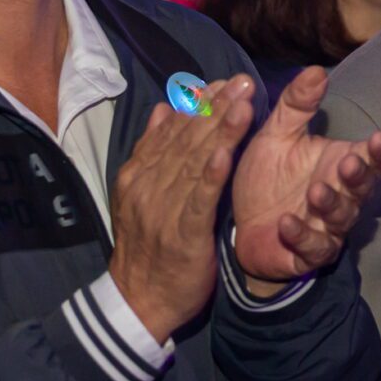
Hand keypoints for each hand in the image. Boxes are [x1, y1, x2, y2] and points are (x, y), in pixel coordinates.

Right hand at [110, 76, 256, 341]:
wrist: (138, 300)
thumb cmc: (148, 245)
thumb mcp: (141, 194)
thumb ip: (153, 152)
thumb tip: (165, 108)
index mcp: (139, 173)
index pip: (172, 130)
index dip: (199, 103)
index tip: (223, 79)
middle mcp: (148, 185)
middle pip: (186, 140)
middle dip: (216, 107)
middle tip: (242, 81)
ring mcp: (163, 208)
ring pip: (195, 162)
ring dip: (220, 131)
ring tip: (242, 103)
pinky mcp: (182, 234)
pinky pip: (199, 200)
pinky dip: (212, 175)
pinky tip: (228, 153)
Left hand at [231, 67, 380, 285]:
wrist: (239, 225)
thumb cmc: (267, 177)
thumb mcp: (276, 135)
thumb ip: (296, 105)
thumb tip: (315, 70)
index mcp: (340, 164)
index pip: (374, 158)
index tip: (379, 137)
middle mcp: (342, 196)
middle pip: (363, 187)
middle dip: (359, 176)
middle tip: (348, 163)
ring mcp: (328, 227)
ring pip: (342, 218)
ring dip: (332, 204)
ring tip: (316, 191)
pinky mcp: (309, 253)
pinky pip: (313, 247)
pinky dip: (302, 235)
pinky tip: (287, 223)